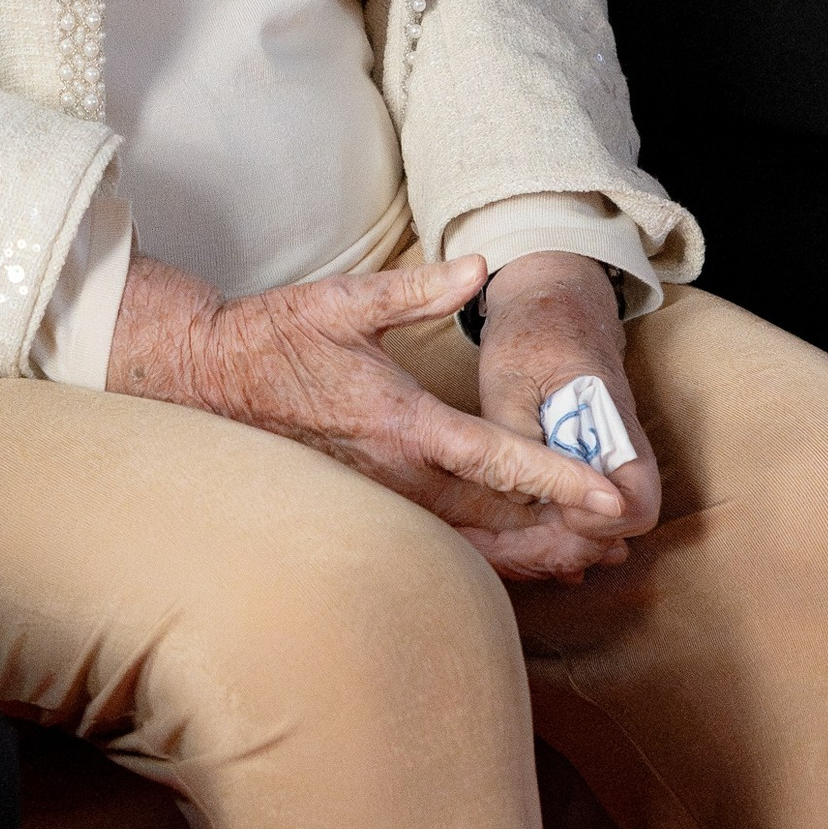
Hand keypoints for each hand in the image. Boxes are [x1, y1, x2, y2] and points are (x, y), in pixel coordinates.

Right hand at [106, 249, 632, 571]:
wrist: (204, 382)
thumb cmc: (273, 338)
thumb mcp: (343, 301)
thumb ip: (417, 289)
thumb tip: (478, 266)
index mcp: (400, 422)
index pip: (497, 460)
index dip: (560, 480)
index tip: (609, 497)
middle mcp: (396, 474)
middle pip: (500, 522)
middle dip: (566, 533)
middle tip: (624, 534)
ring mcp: (381, 501)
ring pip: (472, 548)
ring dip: (535, 556)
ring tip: (592, 556)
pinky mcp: (371, 511)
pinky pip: (442, 551)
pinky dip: (493, 562)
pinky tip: (531, 560)